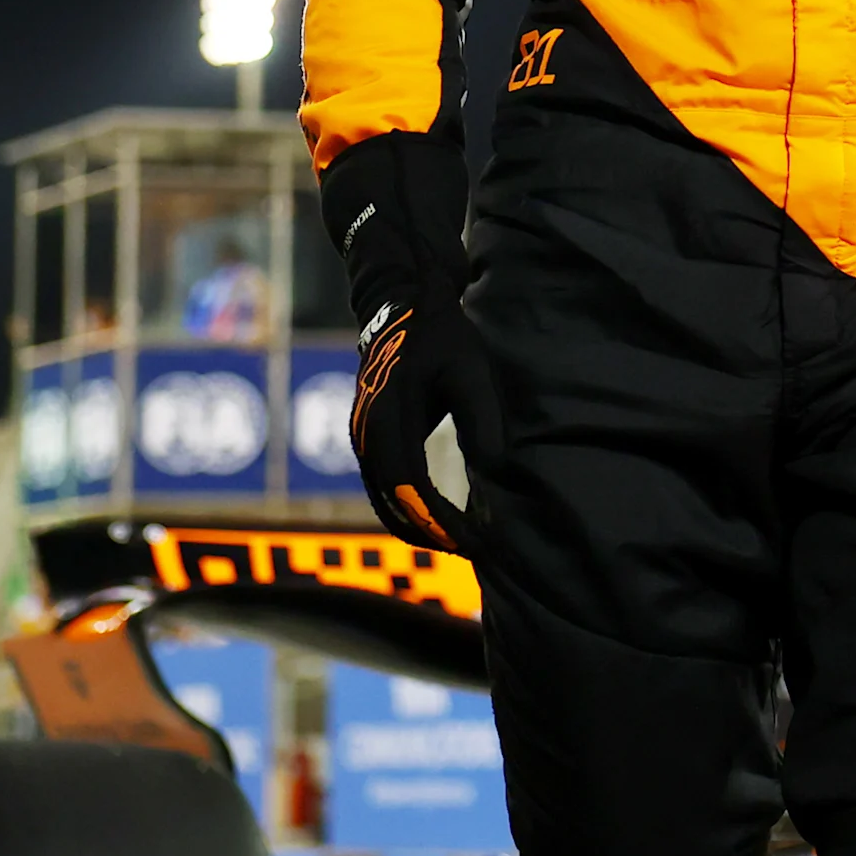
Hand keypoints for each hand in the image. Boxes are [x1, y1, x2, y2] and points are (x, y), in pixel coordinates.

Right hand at [349, 294, 498, 554]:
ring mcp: (361, 436)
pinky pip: (381, 485)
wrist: (400, 303)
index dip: (439, 520)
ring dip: (416, 525)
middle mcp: (366, 432)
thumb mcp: (470, 370)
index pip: (410, 485)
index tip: (473, 541)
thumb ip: (481, 420)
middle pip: (391, 501)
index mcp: (388, 416)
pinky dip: (405, 508)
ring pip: (382, 498)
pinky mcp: (367, 436)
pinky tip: (435, 520)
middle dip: (430, 532)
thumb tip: (493, 471)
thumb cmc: (441, 335)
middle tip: (474, 552)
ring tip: (458, 544)